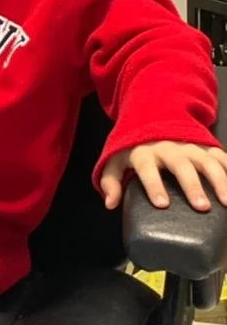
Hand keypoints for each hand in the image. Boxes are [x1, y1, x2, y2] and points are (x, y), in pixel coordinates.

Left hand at [100, 141, 226, 211]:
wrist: (153, 116)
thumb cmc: (135, 148)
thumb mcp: (116, 160)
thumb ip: (110, 181)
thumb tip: (110, 203)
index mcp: (144, 152)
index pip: (147, 167)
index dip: (154, 184)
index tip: (162, 204)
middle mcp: (169, 147)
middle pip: (181, 164)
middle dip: (192, 185)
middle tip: (202, 207)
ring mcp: (190, 146)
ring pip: (206, 160)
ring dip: (219, 180)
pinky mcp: (206, 147)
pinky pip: (222, 157)